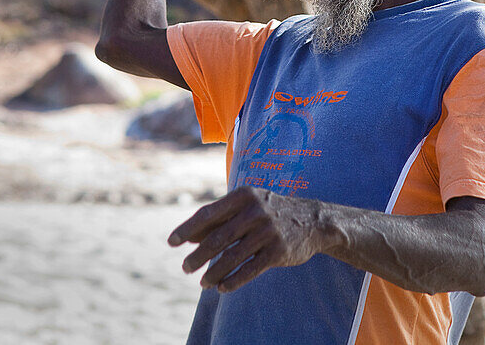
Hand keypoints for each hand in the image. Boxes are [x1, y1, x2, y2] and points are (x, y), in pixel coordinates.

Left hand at [168, 186, 329, 292]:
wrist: (312, 220)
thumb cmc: (270, 212)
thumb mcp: (246, 207)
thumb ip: (219, 219)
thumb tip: (188, 237)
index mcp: (243, 195)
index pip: (208, 213)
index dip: (187, 229)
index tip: (171, 242)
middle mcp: (255, 211)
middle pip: (218, 238)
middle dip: (197, 256)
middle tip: (184, 268)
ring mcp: (268, 231)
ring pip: (232, 257)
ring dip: (213, 272)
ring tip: (202, 283)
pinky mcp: (278, 251)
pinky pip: (250, 270)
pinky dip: (233, 281)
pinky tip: (221, 288)